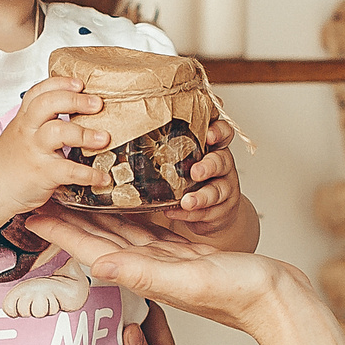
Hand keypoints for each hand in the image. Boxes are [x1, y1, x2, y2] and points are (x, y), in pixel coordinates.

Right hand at [0, 78, 108, 213]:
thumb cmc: (12, 161)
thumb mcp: (21, 133)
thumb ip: (41, 120)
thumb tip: (77, 110)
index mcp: (25, 119)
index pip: (39, 92)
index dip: (60, 84)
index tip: (79, 83)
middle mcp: (29, 131)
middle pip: (49, 104)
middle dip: (75, 100)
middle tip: (97, 104)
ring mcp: (35, 151)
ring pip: (58, 132)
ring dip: (84, 133)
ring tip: (104, 138)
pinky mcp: (43, 174)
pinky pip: (68, 170)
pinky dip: (89, 174)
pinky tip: (102, 176)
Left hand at [27, 205, 294, 335]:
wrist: (276, 300)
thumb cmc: (237, 295)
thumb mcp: (187, 280)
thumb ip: (143, 274)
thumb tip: (99, 266)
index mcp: (142, 273)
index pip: (90, 248)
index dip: (59, 231)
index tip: (30, 212)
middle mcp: (148, 266)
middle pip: (97, 236)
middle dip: (67, 218)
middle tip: (41, 194)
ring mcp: (165, 258)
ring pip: (119, 229)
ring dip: (92, 212)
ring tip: (69, 190)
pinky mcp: (184, 251)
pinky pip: (147, 226)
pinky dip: (129, 212)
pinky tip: (121, 199)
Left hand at [155, 118, 247, 233]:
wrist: (212, 211)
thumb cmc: (190, 178)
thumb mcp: (181, 159)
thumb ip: (165, 145)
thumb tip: (118, 132)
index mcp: (213, 147)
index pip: (223, 132)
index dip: (219, 131)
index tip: (208, 134)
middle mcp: (223, 165)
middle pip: (222, 160)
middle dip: (209, 166)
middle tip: (195, 172)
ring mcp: (225, 188)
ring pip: (218, 190)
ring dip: (201, 196)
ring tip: (186, 202)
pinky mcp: (222, 210)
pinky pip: (209, 212)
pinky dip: (192, 214)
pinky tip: (175, 213)